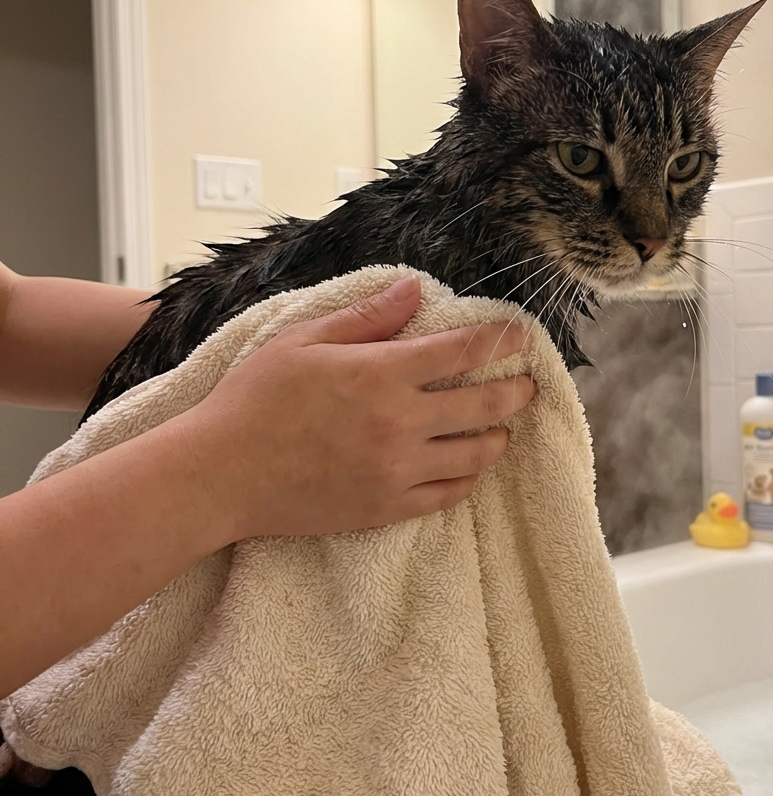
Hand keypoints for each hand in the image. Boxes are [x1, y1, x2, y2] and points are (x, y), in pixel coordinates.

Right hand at [184, 275, 535, 540]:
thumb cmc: (256, 399)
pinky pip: (447, 496)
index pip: (462, 351)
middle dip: (515, 392)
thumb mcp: (304, 339)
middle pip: (483, 405)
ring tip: (504, 429)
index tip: (521, 334)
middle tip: (528, 386)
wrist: (220, 474)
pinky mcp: (386, 508)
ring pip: (474, 455)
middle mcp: (401, 422)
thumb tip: (415, 287)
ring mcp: (398, 470)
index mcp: (382, 373)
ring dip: (497, 438)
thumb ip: (367, 316)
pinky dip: (467, 479)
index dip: (499, 339)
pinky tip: (470, 469)